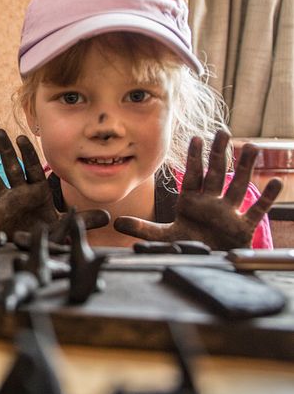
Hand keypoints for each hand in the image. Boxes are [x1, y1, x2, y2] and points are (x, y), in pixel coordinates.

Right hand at [0, 129, 109, 240]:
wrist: (32, 253)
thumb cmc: (48, 238)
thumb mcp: (65, 228)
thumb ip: (82, 221)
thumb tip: (107, 217)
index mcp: (38, 192)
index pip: (32, 168)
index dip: (27, 154)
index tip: (21, 137)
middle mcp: (21, 193)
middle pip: (11, 167)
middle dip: (4, 150)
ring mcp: (5, 201)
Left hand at [114, 131, 281, 249]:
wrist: (207, 261)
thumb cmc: (189, 244)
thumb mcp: (164, 236)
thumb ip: (143, 228)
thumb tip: (118, 223)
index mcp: (191, 201)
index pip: (193, 175)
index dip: (194, 158)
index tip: (196, 138)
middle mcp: (211, 202)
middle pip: (216, 173)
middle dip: (219, 153)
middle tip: (223, 132)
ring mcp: (228, 212)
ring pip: (238, 185)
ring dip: (245, 167)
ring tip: (252, 147)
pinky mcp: (243, 226)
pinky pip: (256, 210)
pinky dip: (266, 198)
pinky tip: (274, 183)